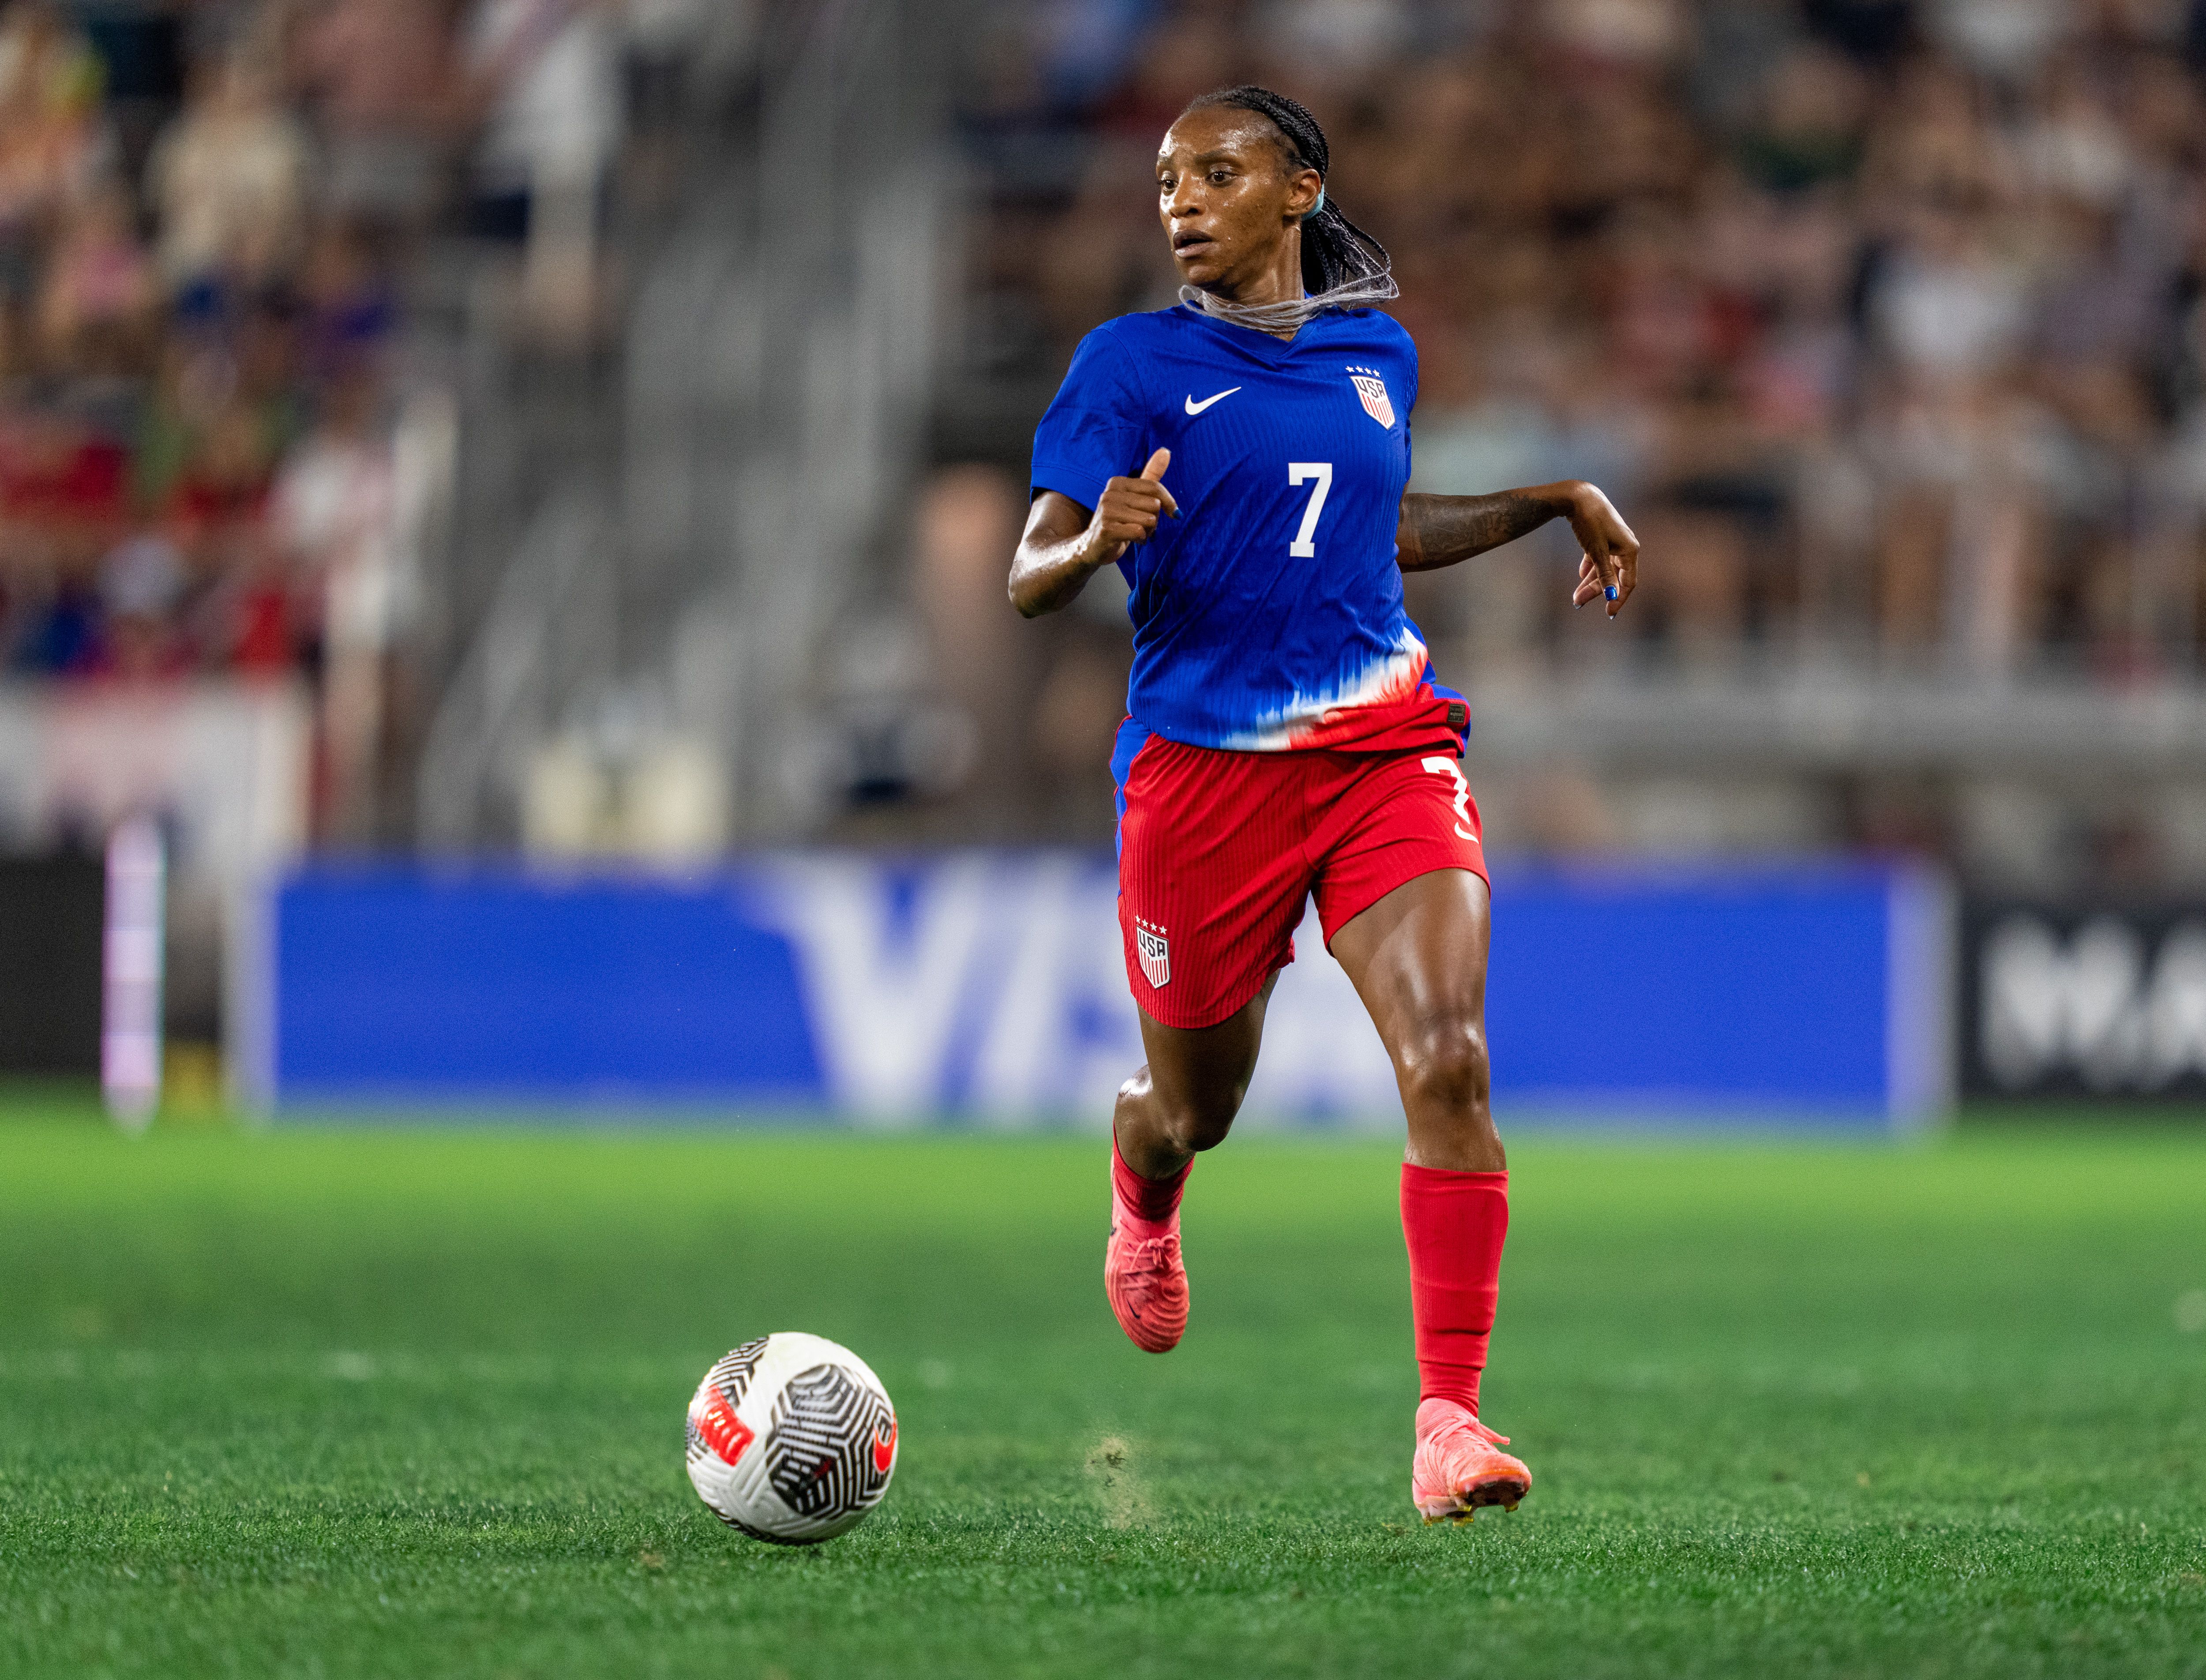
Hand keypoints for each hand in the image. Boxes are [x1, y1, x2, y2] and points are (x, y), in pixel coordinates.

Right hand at [1083, 448, 1177, 566]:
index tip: (1173, 513)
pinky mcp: (1107, 529)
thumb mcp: (1135, 497)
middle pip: (1154, 505)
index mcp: (1117, 483)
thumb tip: (1166, 450)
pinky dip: (1140, 540)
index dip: (1169, 503)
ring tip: (1134, 533)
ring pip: (1148, 520)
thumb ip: (1150, 475)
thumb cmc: (1118, 522)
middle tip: (1141, 525)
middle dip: (1154, 520)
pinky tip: (1130, 540)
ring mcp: (1106, 511)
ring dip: (1148, 532)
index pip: (1155, 488)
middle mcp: (1110, 494)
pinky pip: (1138, 532)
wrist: (1092, 547)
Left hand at [1564, 482, 1638, 617]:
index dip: (1619, 598)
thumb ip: (1605, 575)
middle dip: (1596, 590)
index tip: (1609, 613)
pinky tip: (1581, 575)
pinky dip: (1590, 567)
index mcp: (1630, 550)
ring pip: (1605, 567)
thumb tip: (1612, 596)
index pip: (1628, 582)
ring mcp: (1615, 541)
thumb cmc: (1590, 523)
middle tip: (1578, 603)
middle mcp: (1626, 546)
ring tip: (1575, 595)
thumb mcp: (1597, 552)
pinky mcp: (1603, 536)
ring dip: (1591, 581)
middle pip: (1614, 576)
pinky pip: (1599, 557)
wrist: (1580, 497)